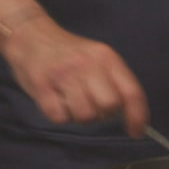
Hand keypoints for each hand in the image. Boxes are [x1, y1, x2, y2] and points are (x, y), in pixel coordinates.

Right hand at [2, 16, 149, 135]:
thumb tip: (132, 115)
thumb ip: (115, 81)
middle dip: (103, 113)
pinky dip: (60, 115)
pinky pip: (60, 118)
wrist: (31, 37)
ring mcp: (64, 76)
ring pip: (85, 116)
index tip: (137, 132)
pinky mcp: (42, 87)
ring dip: (79, 115)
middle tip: (91, 103)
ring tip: (71, 100)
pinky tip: (55, 100)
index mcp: (106, 57)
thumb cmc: (69, 53)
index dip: (137, 116)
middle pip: (109, 106)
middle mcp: (87, 65)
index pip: (131, 92)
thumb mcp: (97, 58)